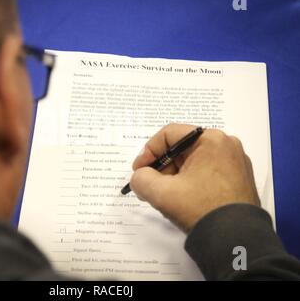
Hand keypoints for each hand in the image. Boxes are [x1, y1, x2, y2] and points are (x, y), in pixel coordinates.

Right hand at [130, 123, 259, 232]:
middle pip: (181, 149)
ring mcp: (235, 163)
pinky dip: (189, 182)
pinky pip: (206, 172)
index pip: (169, 135)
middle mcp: (226, 146)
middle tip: (149, 186)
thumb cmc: (202, 210)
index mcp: (211, 140)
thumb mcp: (162, 193)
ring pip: (192, 162)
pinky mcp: (238, 179)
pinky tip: (182, 199)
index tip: (138, 171)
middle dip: (161, 167)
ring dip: (173, 177)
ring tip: (165, 197)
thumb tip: (140, 177)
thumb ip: (141, 179)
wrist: (236, 241)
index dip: (148, 152)